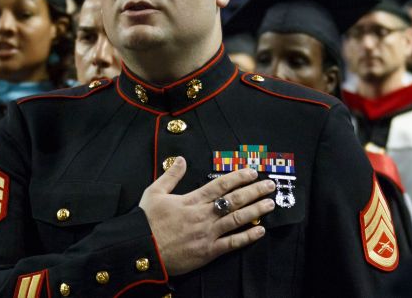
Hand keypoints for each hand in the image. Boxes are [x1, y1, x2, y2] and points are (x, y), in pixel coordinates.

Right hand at [139, 157, 274, 275]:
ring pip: (237, 219)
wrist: (141, 250)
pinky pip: (232, 243)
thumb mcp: (154, 192)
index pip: (221, 185)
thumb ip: (171, 175)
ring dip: (256, 211)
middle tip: (270, 185)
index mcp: (192, 200)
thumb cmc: (146, 221)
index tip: (252, 172)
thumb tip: (181, 159)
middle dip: (254, 191)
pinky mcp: (208, 252)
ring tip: (270, 204)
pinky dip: (247, 237)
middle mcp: (203, 215)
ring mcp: (207, 234)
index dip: (238, 177)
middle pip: (234, 200)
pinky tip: (260, 231)